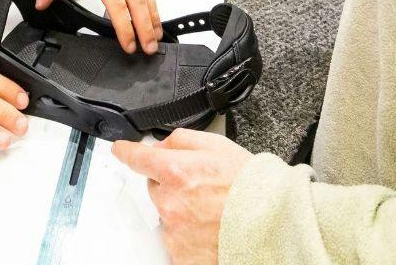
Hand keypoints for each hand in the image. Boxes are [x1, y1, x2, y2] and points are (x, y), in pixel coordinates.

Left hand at [112, 128, 254, 264]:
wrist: (275, 226)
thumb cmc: (252, 187)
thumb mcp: (218, 146)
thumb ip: (181, 141)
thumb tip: (159, 145)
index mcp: (176, 172)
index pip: (137, 158)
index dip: (127, 152)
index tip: (120, 150)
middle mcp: (170, 202)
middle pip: (156, 187)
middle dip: (171, 184)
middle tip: (202, 189)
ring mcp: (175, 231)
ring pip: (166, 213)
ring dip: (181, 210)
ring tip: (212, 212)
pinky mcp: (181, 255)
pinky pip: (175, 239)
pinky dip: (188, 235)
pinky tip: (210, 230)